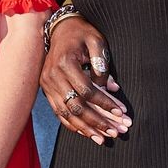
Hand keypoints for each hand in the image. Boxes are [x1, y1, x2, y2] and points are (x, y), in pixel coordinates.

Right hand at [41, 16, 130, 144]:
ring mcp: (47, 85)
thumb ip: (103, 65)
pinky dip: (72, 125)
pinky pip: (59, 113)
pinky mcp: (46, 90)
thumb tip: (112, 89)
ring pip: (66, 114)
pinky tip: (87, 133)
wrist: (59, 28)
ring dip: (86, 128)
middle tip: (116, 131)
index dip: (105, 103)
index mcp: (65, 63)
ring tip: (103, 139)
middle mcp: (52, 76)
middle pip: (77, 106)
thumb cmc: (81, 33)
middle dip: (98, 121)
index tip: (121, 112)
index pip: (87, 90)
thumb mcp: (96, 41)